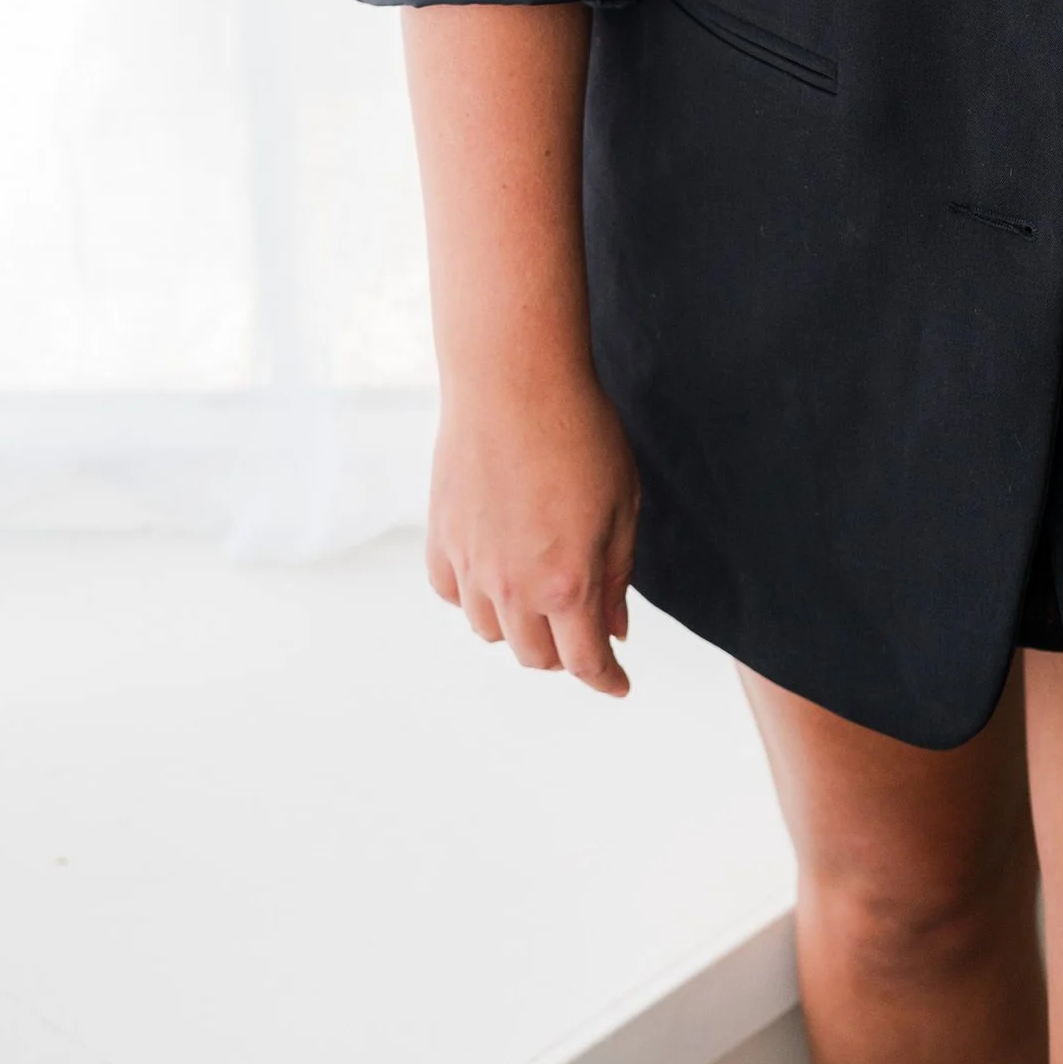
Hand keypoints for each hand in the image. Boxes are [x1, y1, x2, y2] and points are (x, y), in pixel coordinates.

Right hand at [426, 361, 640, 695]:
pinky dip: (475, 596)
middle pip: (536, 656)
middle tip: (583, 628)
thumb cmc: (577, 431)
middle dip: (565, 652)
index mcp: (567, 583)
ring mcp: (470, 566)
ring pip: (492, 632)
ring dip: (519, 627)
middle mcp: (513, 587)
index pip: (585, 662)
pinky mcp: (440, 539)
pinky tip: (495, 571)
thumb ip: (617, 575)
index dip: (606, 679)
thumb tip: (614, 629)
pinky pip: (454, 595)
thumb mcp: (622, 504)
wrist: (512, 379)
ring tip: (539, 593)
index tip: (617, 683)